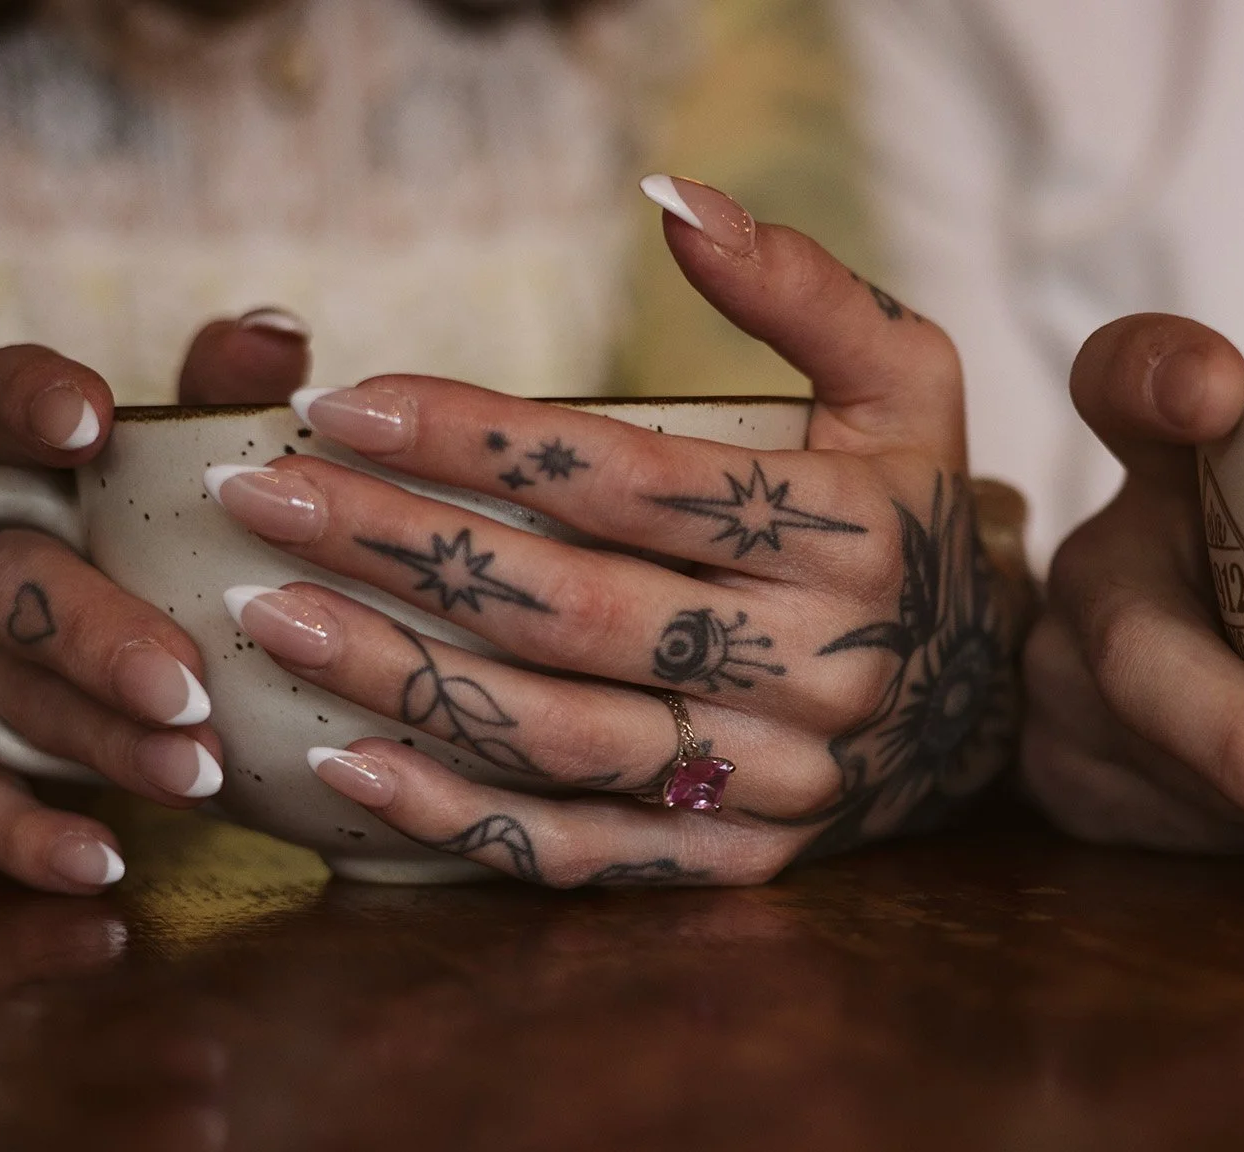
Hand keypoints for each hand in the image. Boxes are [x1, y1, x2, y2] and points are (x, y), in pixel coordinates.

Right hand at [0, 311, 313, 891]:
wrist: (61, 712)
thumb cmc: (158, 573)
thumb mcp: (192, 493)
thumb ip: (223, 413)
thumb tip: (277, 326)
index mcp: (44, 478)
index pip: (1, 405)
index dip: (32, 403)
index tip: (87, 421)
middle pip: (17, 581)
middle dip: (100, 634)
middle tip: (186, 684)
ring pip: (15, 697)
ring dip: (104, 740)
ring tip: (196, 777)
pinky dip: (33, 839)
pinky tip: (101, 870)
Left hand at [211, 178, 1020, 887]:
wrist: (977, 705)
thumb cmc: (903, 516)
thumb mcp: (904, 382)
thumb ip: (802, 287)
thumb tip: (671, 198)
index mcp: (850, 539)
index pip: (634, 482)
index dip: (479, 438)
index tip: (343, 402)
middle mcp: (821, 670)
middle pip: (575, 611)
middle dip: (402, 548)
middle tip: (266, 499)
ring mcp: (777, 782)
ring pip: (560, 738)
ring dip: (399, 678)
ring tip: (269, 616)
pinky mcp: (737, 862)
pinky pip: (579, 853)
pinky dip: (455, 816)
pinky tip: (346, 763)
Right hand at [1019, 316, 1243, 862]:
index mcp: (1179, 465)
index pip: (1126, 384)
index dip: (1152, 375)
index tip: (1219, 395)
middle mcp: (1112, 565)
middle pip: (1136, 643)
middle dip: (1241, 732)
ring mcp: (1075, 677)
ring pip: (1153, 757)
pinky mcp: (1076, 779)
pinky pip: (1154, 825)